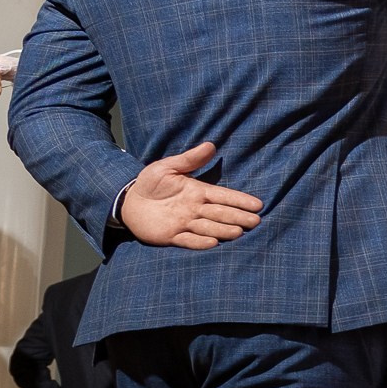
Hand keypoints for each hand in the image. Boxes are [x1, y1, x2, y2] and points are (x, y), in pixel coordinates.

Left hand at [118, 142, 263, 249]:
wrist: (129, 201)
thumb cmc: (150, 182)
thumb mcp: (167, 166)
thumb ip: (189, 159)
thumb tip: (210, 145)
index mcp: (197, 191)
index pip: (223, 196)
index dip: (239, 200)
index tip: (257, 204)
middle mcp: (194, 209)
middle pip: (220, 213)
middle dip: (238, 217)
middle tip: (255, 221)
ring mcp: (184, 223)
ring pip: (208, 227)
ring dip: (223, 230)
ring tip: (238, 231)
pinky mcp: (172, 236)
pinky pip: (188, 240)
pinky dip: (200, 242)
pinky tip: (213, 243)